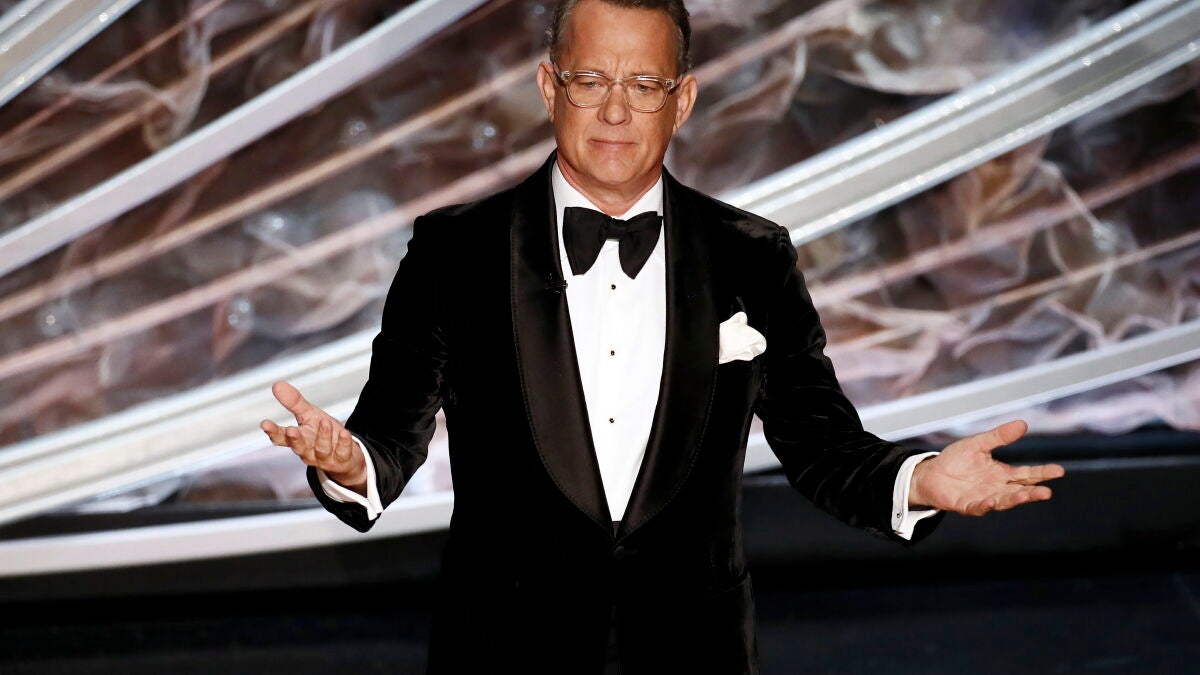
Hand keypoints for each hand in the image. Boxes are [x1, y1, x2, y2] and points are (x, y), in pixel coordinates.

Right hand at [261, 381, 366, 493]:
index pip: (281, 438)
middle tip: (291, 430)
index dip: (273, 432)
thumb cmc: (322, 433)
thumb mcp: (309, 415)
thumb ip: (294, 403)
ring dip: (323, 437)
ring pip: (321, 449)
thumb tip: (277, 385)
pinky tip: (345, 433)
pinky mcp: (341, 460)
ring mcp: (324, 458)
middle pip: (298, 446)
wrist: (344, 456)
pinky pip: (342, 452)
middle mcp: (308, 451)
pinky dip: (343, 443)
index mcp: (298, 439)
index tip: (265, 424)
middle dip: (294, 439)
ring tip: (325, 422)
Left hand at [909, 420, 1064, 515]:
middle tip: (1047, 492)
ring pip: (1003, 501)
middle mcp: (996, 488)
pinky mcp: (966, 505)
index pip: (1026, 474)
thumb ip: (999, 437)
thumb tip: (1023, 424)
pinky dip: (985, 505)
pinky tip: (990, 501)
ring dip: (1014, 499)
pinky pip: (978, 507)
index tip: (1058, 471)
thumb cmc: (956, 460)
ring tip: (1026, 495)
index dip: (1042, 473)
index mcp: (1002, 474)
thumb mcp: (978, 444)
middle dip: (1033, 492)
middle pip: (1019, 491)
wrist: (931, 473)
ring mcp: (983, 498)